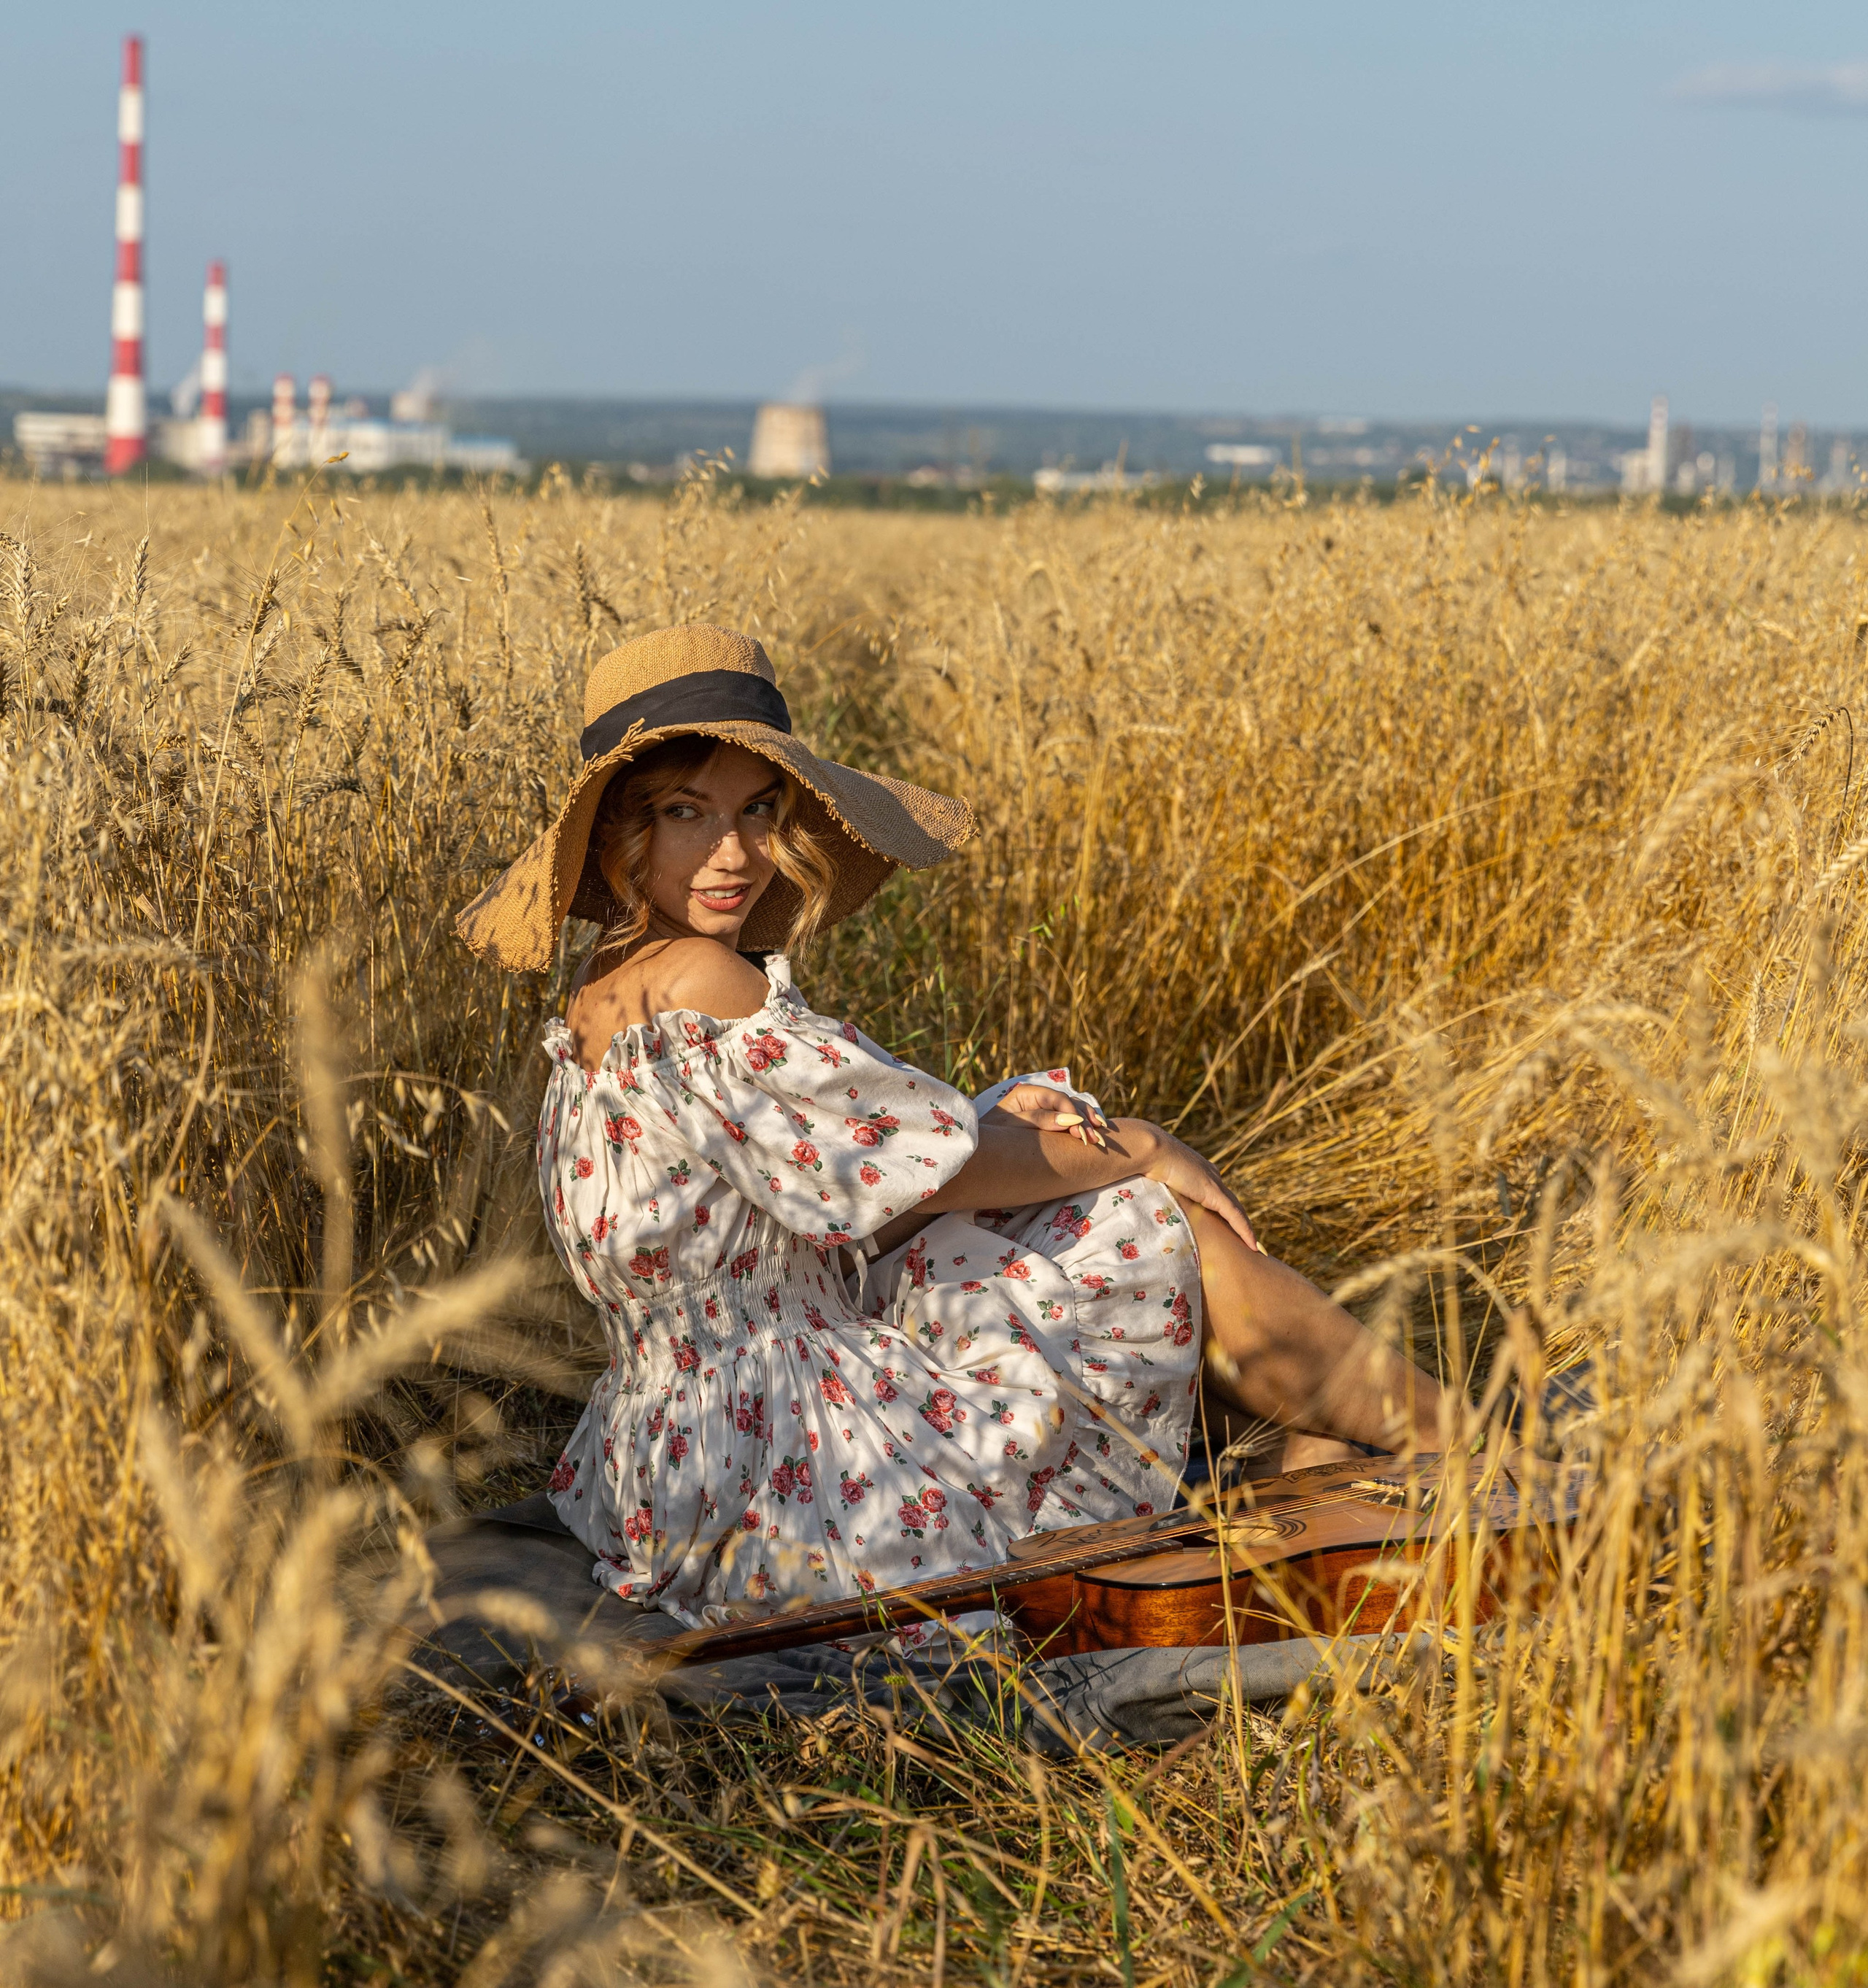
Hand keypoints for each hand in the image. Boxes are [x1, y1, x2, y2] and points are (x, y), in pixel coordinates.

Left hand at [982, 1081, 1111, 1148]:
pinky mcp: (1048, 1121)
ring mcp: (1044, 1109)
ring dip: (1087, 1122)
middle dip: (1084, 1120)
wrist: (976, 1148)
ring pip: (1073, 1109)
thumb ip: (1039, 1121)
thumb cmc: (989, 1136)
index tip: (1081, 1132)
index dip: (1073, 1113)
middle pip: (1068, 1103)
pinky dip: (1082, 1126)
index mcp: (1026, 1093)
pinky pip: (1069, 1119)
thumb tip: (1070, 1119)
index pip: (1057, 1098)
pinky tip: (1094, 1133)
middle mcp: (1037, 1098)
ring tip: (1099, 1136)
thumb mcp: (1012, 1127)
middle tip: (1096, 1139)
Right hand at [1137, 1125, 1263, 1251]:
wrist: (1152, 1150)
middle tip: (1248, 1240)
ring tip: (1254, 1248)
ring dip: (1246, 1230)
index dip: (1224, 1210)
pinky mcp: (1214, 1193)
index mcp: (1199, 1171)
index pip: (1217, 1194)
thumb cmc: (1147, 1161)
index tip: (1228, 1224)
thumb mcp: (1157, 1177)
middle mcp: (1211, 1176)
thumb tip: (1148, 1199)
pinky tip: (1252, 1245)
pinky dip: (1245, 1231)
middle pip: (1231, 1203)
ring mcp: (1214, 1183)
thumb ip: (1161, 1187)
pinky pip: (1235, 1216)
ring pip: (1237, 1211)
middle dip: (1240, 1222)